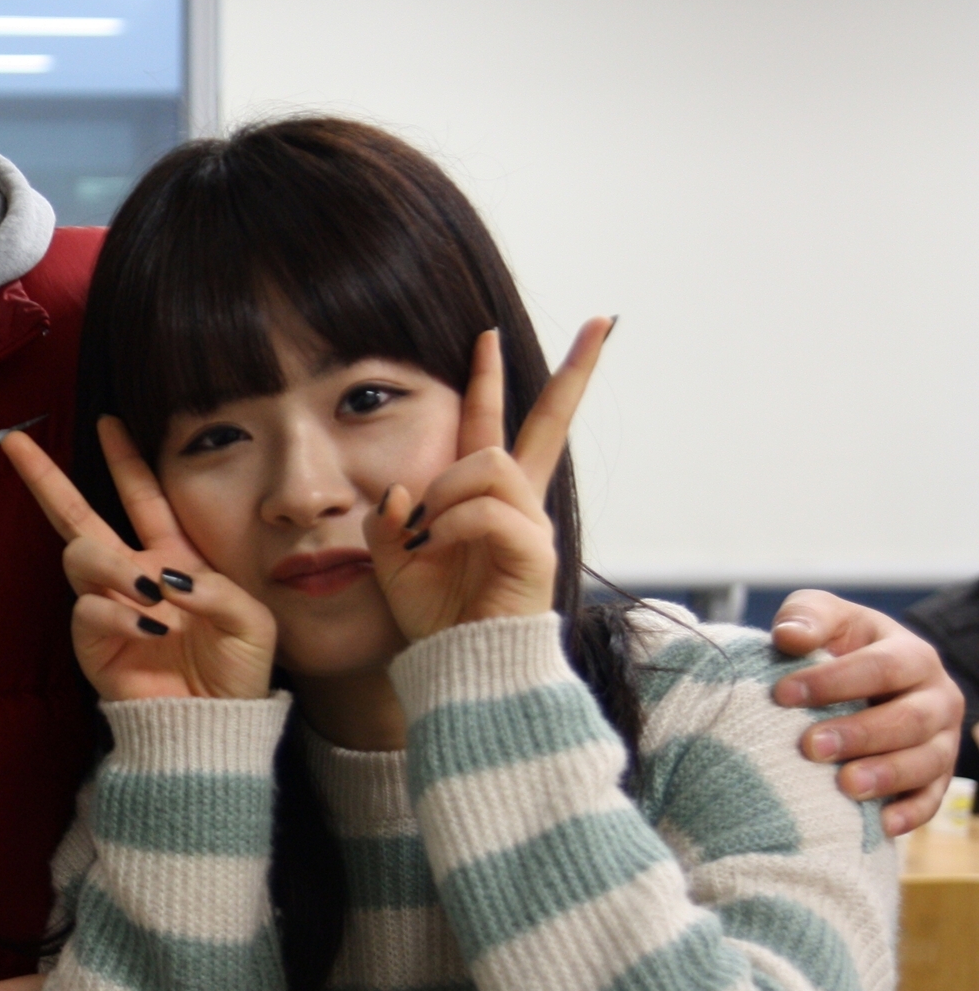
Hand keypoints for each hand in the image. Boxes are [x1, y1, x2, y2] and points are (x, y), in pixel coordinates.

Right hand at [2, 418, 275, 702]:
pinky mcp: (92, 642)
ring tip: (144, 590)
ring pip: (79, 555)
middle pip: (77, 516)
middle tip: (15, 444)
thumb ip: (216, 589)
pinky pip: (88, 609)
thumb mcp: (251, 621)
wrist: (215, 727)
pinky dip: (120, 614)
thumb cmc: (238, 672)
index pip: (142, 497)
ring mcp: (107, 606)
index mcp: (171, 558)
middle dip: (44, 478)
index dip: (124, 459)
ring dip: (110, 564)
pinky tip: (151, 629)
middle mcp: (132, 574)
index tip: (107, 420)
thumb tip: (166, 578)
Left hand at [366, 320, 612, 641]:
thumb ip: (390, 517)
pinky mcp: (535, 551)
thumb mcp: (392, 558)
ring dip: (445, 491)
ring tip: (424, 531)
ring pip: (489, 463)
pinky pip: (485, 511)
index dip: (490, 378)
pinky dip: (449, 525)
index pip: (492, 425)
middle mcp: (518, 503)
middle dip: (576, 372)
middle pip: (549, 423)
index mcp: (485, 498)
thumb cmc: (433, 617)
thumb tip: (400, 489)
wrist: (459, 666)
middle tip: (600, 324)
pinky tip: (431, 548)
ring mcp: (532, 524)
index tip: (490, 332)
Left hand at [769, 591, 966, 833]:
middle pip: (909, 719)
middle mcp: (937, 697)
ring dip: (886, 776)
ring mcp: (942, 740)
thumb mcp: (823, 615)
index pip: (880, 667)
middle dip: (860, 734)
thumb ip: (807, 616)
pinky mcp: (937, 776)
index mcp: (912, 654)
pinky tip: (881, 824)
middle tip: (810, 746)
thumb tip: (789, 637)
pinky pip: (932, 798)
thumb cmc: (838, 642)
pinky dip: (910, 813)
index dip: (834, 681)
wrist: (867, 676)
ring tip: (844, 786)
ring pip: (927, 762)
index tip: (783, 694)